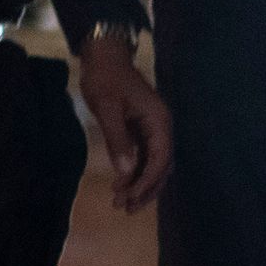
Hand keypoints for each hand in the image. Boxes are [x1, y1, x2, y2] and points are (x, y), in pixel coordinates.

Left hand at [74, 29, 173, 213]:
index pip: (161, 159)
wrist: (104, 57)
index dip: (148, 181)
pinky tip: (121, 184)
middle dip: (145, 189)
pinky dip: (134, 172)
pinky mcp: (142, 130)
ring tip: (121, 203)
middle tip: (126, 209)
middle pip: (161, 166)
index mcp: (159, 122)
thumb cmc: (105, 79)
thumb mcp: (108, 108)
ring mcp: (153, 129)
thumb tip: (127, 172)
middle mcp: (162, 128)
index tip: (131, 196)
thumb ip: (118, 141)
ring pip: (153, 164)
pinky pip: (144, 157)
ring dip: (139, 184)